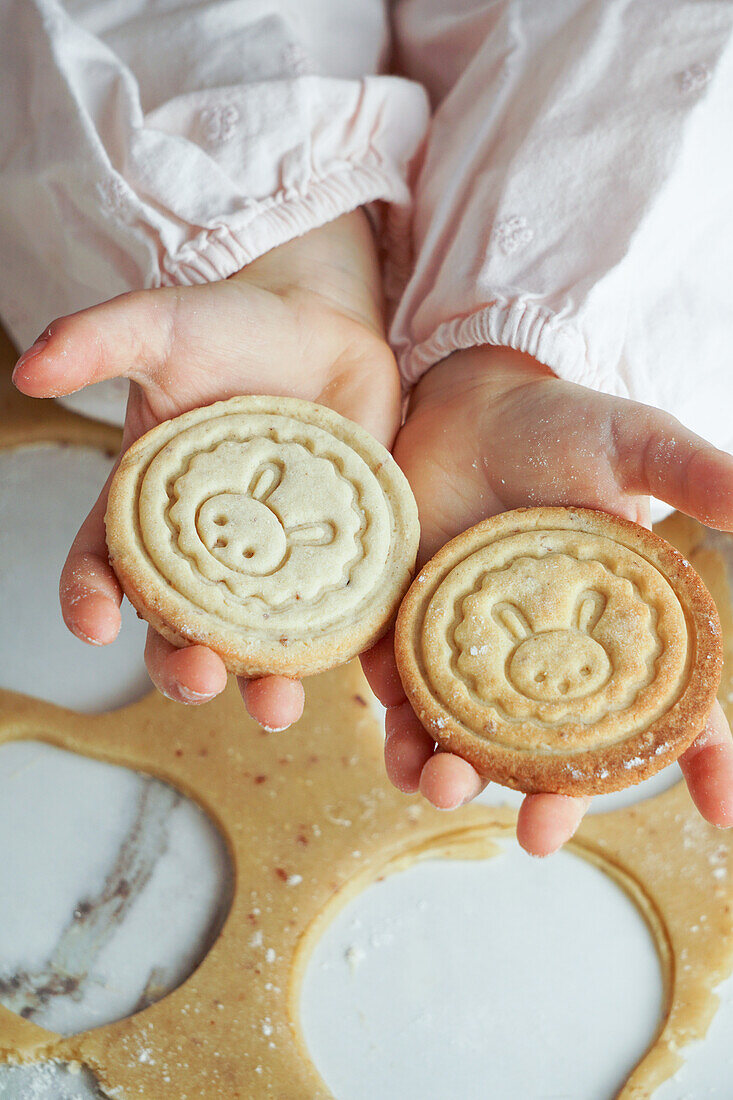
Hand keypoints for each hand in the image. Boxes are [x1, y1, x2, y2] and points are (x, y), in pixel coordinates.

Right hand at [13, 211, 400, 729]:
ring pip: (260, 643)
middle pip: (180, 630)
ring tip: (277, 706)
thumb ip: (97, 341)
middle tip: (200, 676)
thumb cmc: (230, 329)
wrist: (321, 325)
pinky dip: (342, 649)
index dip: (89, 600)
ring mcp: (274, 563)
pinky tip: (354, 669)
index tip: (94, 623)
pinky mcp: (338, 559)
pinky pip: (339, 614)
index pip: (103, 567)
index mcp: (148, 514)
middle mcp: (206, 553)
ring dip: (264, 685)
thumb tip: (27, 369)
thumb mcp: (159, 327)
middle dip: (182, 666)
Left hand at [362, 345, 732, 853]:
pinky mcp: (407, 628)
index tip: (721, 814)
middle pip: (558, 751)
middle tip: (541, 835)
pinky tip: (399, 745)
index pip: (669, 709)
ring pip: (470, 736)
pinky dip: (398, 721)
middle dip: (552, 800)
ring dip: (456, 776)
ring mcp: (474, 648)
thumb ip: (693, 474)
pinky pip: (401, 689)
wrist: (462, 400)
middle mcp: (547, 656)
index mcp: (614, 630)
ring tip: (440, 789)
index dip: (702, 762)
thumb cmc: (557, 424)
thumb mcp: (634, 443)